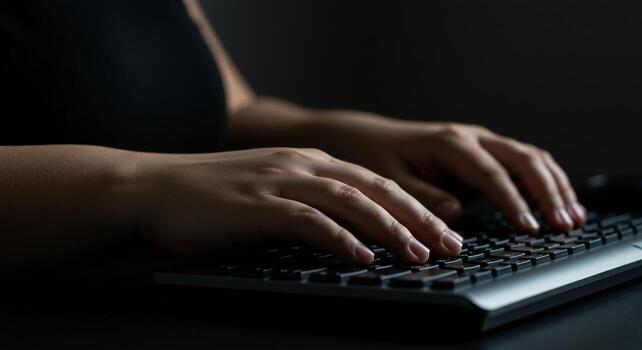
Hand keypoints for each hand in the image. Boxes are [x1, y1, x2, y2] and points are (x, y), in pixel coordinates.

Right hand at [133, 148, 463, 264]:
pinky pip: (308, 221)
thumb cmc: (212, 196)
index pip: (374, 182)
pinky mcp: (258, 205)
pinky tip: (362, 257)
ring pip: (349, 202)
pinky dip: (339, 239)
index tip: (443, 230)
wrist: (155, 187)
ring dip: (389, 229)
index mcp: (308, 161)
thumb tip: (346, 234)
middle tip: (450, 244)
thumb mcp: (269, 189)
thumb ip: (307, 203)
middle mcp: (301, 165)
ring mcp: (280, 182)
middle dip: (417, 217)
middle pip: (373, 189)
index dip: (413, 206)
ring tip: (420, 254)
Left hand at [319, 113, 584, 232]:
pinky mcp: (485, 152)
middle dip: (546, 192)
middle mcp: (471, 137)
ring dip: (554, 186)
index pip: (490, 173)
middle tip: (561, 225)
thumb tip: (456, 214)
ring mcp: (482, 141)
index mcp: (449, 143)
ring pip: (531, 157)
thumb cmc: (377, 158)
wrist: (370, 139)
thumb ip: (422, 198)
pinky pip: (525, 162)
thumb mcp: (390, 181)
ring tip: (572, 218)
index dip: (513, 201)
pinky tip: (559, 203)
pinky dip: (546, 181)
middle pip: (523, 158)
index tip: (529, 227)